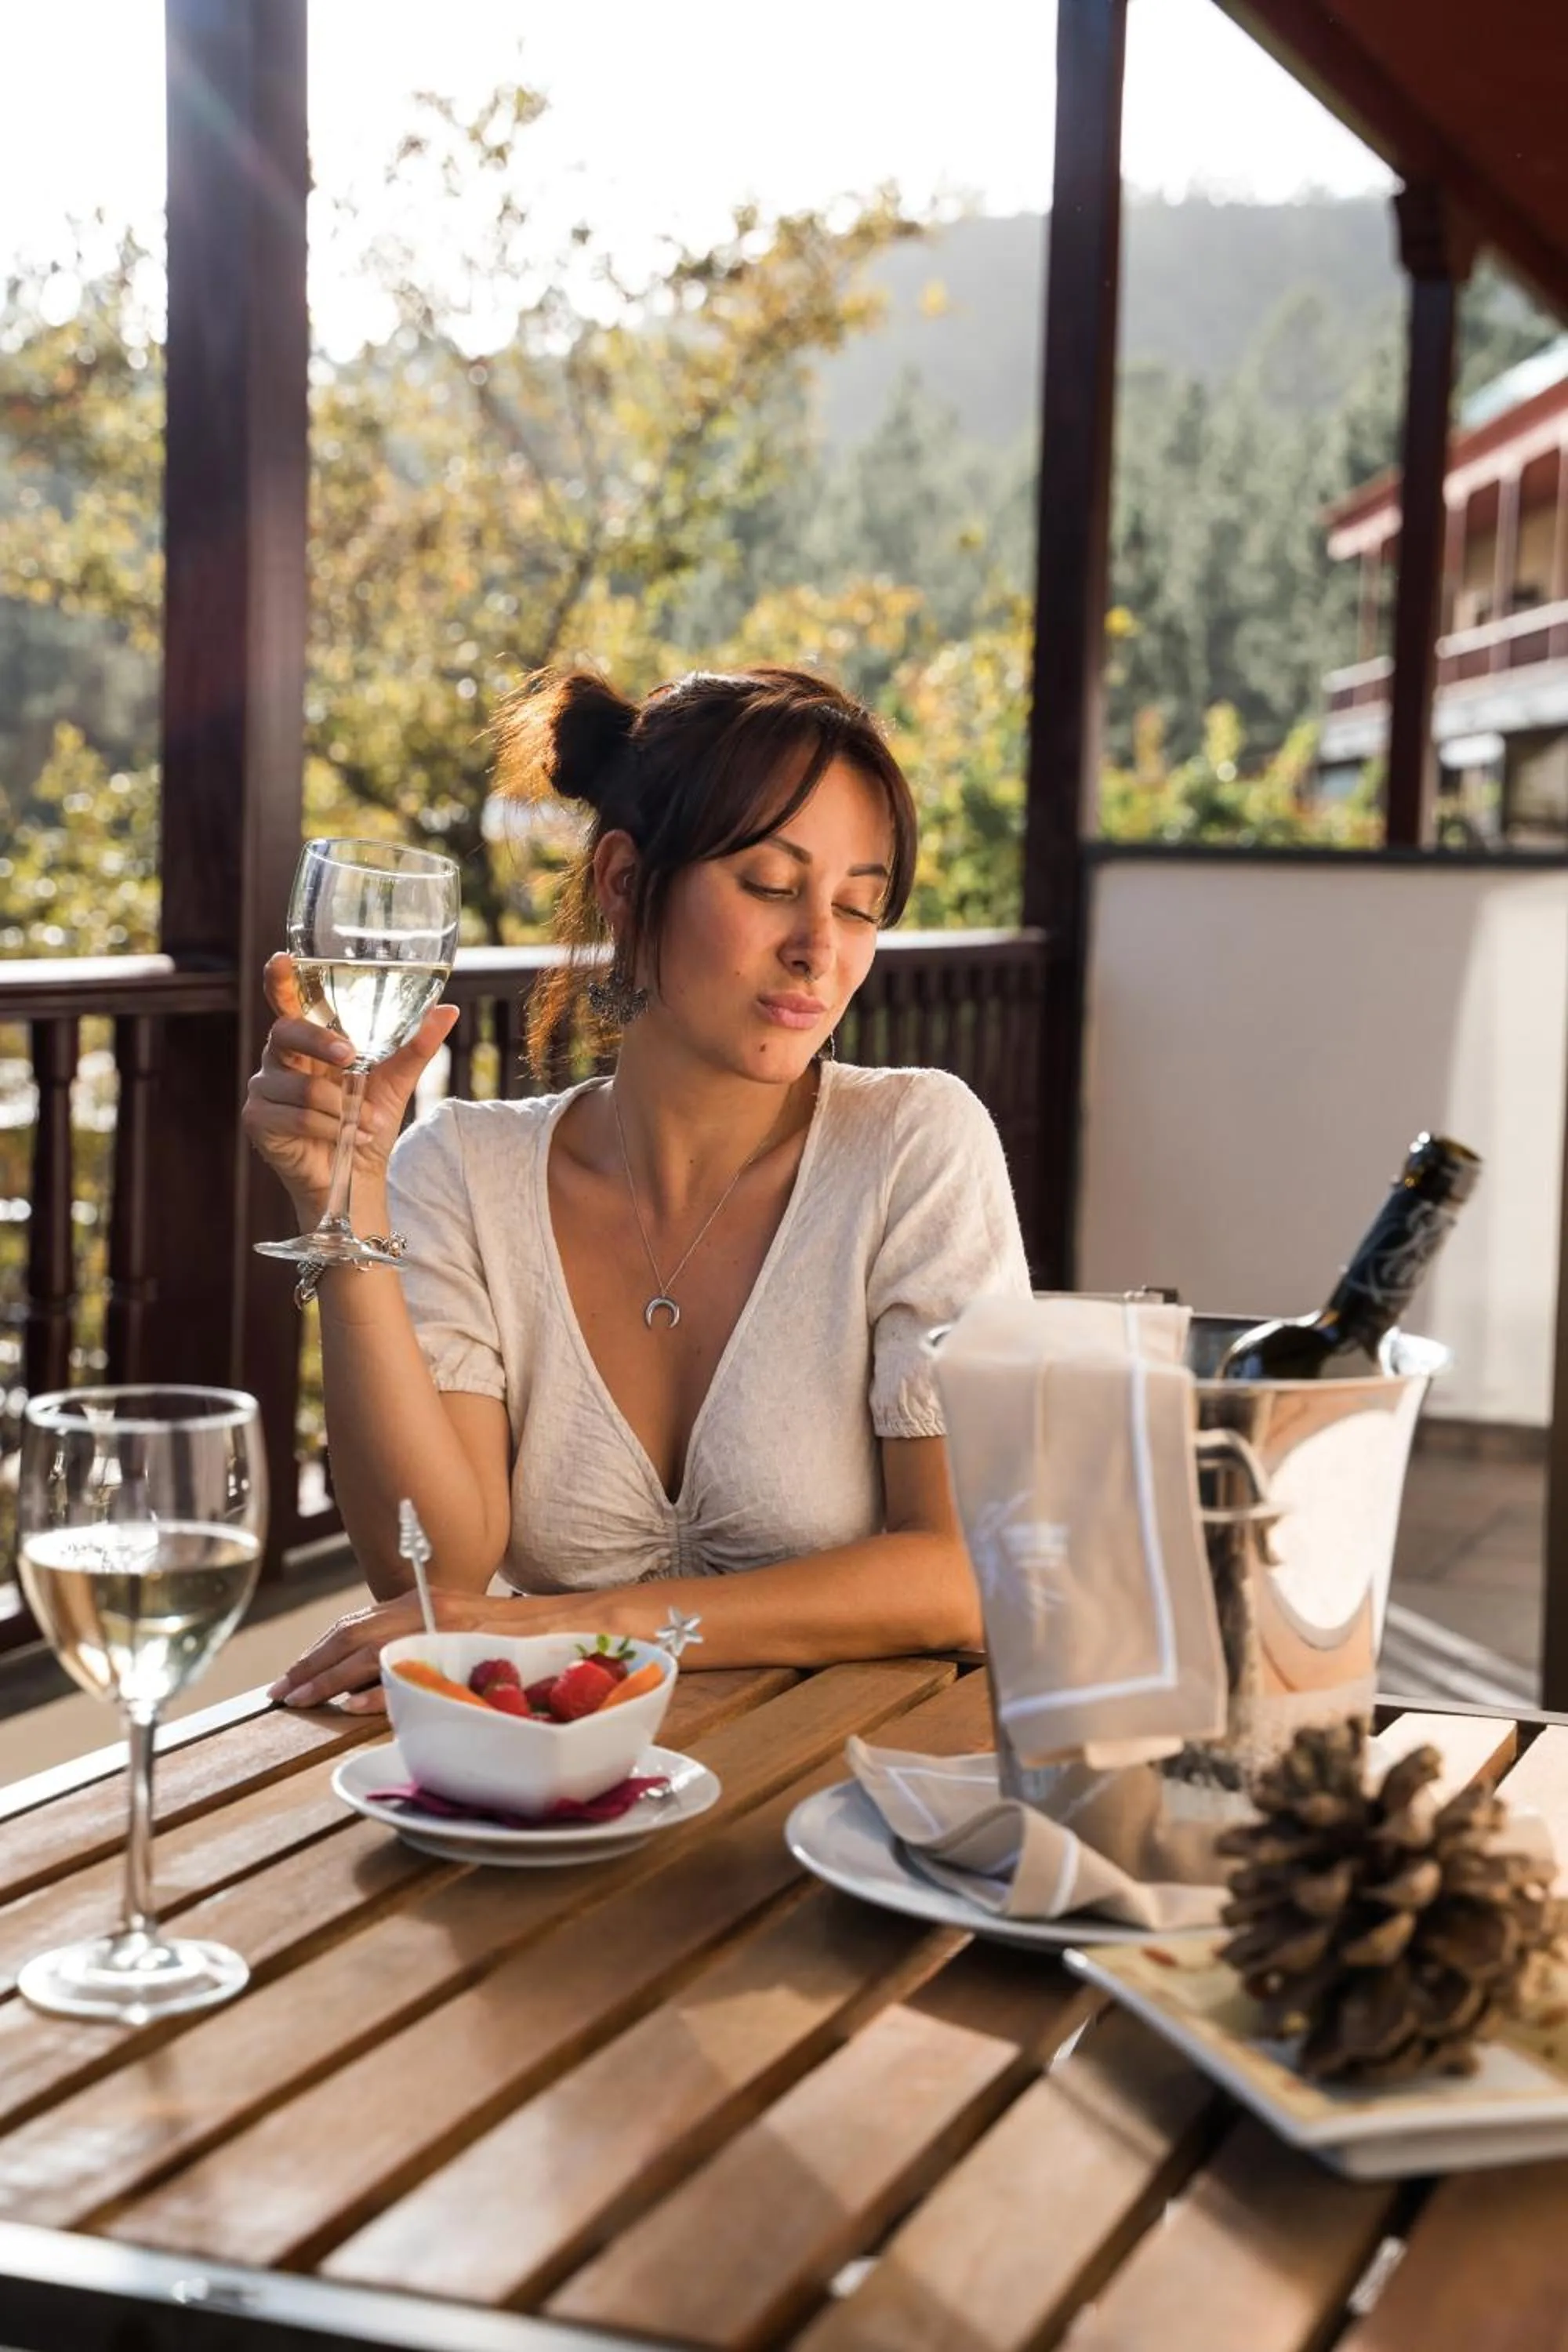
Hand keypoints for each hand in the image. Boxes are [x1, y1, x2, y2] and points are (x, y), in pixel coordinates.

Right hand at [241, 952, 458, 1222]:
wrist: (358, 1176)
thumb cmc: (368, 1122)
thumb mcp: (396, 1081)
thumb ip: (415, 1045)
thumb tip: (448, 1011)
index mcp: (308, 1039)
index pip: (288, 1001)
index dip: (280, 980)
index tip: (282, 959)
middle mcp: (279, 1057)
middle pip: (286, 1031)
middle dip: (321, 1042)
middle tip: (351, 1058)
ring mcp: (265, 1088)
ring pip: (301, 1085)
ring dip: (342, 1107)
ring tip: (366, 1122)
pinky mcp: (258, 1120)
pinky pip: (297, 1115)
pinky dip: (331, 1127)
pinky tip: (348, 1137)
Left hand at [267, 1586, 498, 1712]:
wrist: (570, 1624)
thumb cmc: (518, 1635)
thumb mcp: (460, 1627)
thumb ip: (422, 1638)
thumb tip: (378, 1674)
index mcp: (424, 1598)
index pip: (357, 1622)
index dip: (320, 1649)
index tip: (294, 1673)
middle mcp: (428, 1605)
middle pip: (353, 1633)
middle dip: (311, 1664)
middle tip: (280, 1692)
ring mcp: (443, 1625)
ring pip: (370, 1650)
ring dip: (329, 1677)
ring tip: (300, 1700)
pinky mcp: (461, 1647)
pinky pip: (408, 1669)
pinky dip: (376, 1689)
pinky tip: (350, 1705)